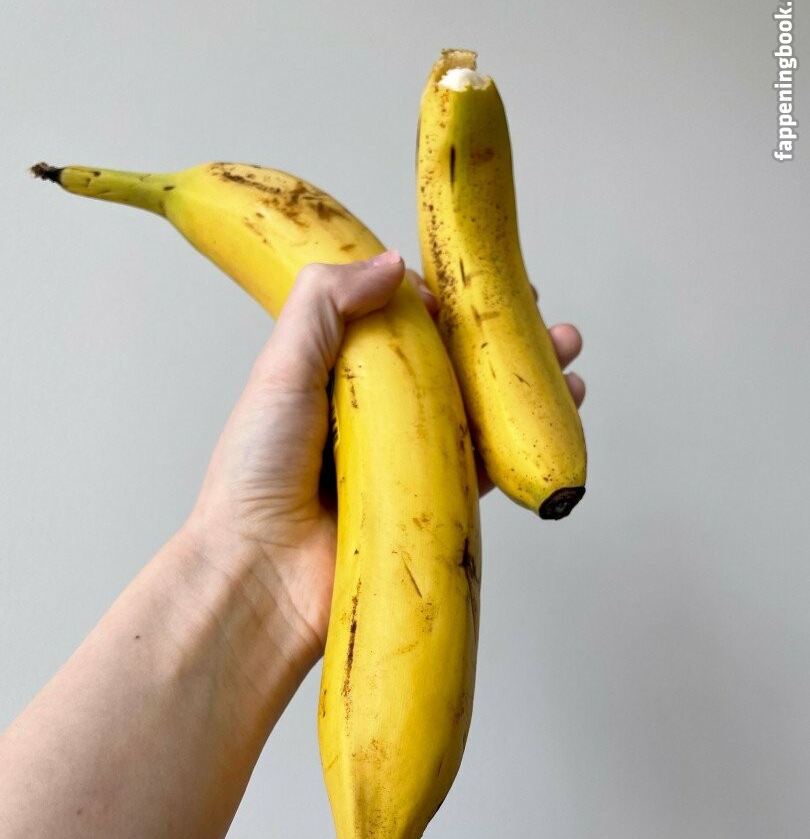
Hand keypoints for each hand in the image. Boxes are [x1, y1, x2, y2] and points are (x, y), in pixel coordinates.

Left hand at [188, 252, 584, 683]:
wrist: (258, 574)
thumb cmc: (254, 475)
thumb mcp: (279, 369)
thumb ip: (324, 305)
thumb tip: (394, 264)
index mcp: (337, 377)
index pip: (402, 325)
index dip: (444, 301)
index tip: (476, 283)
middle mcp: (375, 417)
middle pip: (450, 364)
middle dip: (499, 337)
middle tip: (539, 313)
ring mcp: (405, 462)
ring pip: (478, 411)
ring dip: (524, 381)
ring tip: (565, 351)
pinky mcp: (430, 505)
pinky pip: (485, 466)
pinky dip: (522, 439)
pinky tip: (558, 412)